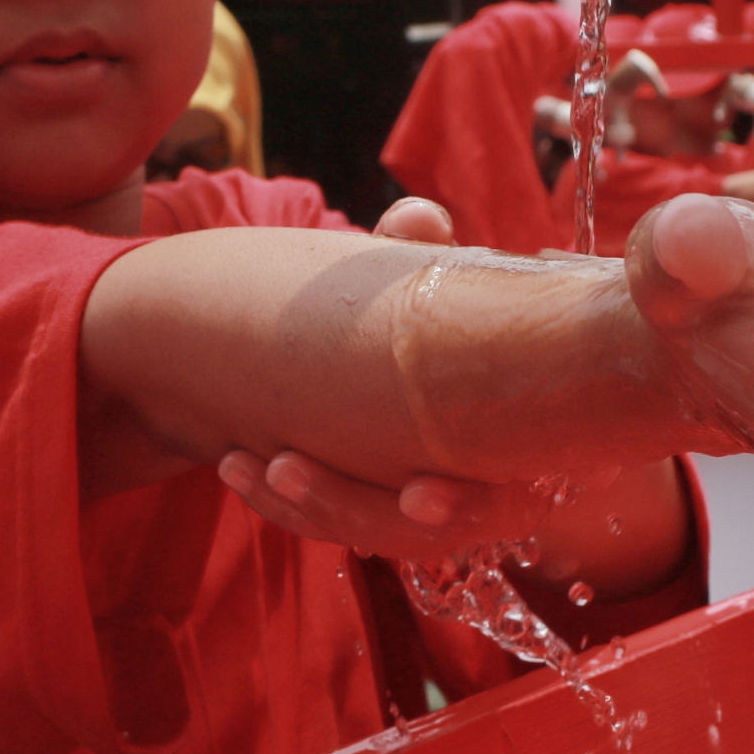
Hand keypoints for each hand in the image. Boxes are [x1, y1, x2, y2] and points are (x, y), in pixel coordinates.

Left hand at [230, 197, 570, 555]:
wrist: (407, 342)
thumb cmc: (438, 310)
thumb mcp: (428, 280)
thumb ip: (420, 255)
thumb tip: (418, 219)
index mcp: (517, 441)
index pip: (505, 501)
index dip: (465, 504)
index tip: (419, 493)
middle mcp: (482, 487)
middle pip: (425, 535)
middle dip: (353, 505)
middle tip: (285, 466)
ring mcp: (430, 506)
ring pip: (370, 533)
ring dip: (304, 504)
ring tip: (237, 462)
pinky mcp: (380, 510)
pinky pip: (336, 525)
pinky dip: (286, 504)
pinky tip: (236, 463)